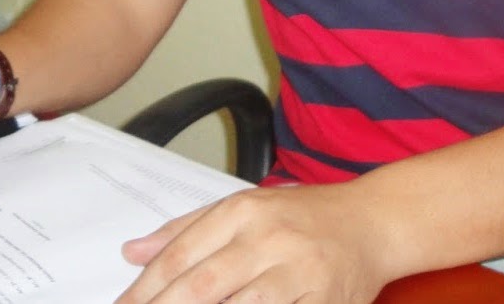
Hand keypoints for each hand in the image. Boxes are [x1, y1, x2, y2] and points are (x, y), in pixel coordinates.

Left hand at [115, 183, 392, 303]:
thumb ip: (186, 230)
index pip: (183, 254)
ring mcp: (299, 272)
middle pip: (204, 285)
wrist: (372, 221)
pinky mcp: (325, 301)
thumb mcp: (243, 208)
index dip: (146, 288)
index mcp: (244, 210)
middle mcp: (270, 237)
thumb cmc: (301, 218)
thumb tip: (131, 253)